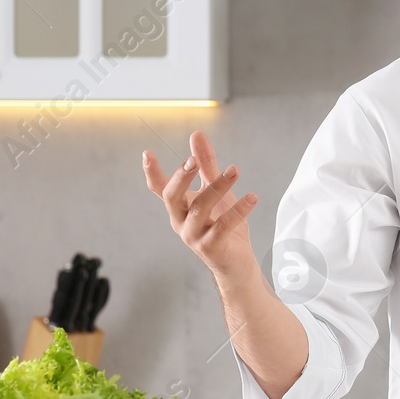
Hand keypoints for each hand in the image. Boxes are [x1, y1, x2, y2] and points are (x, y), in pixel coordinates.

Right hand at [142, 130, 258, 281]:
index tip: (147, 153)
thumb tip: (196, 135)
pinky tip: (252, 198)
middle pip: (172, 197)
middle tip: (194, 160)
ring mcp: (193, 236)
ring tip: (235, 170)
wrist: (236, 264)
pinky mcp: (211, 248)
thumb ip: (206, 165)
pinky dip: (238, 210)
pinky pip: (222, 226)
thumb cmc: (223, 225)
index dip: (152, 173)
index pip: (160, 189)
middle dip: (181, 177)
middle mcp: (181, 221)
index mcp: (179, 207)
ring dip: (218, 187)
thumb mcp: (215, 191)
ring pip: (200, 209)